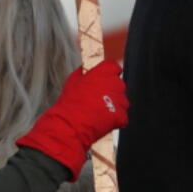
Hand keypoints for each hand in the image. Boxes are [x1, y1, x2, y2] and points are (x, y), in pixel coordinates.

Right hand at [15, 61, 128, 178]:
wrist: (71, 124)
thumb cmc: (70, 101)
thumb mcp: (72, 81)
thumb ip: (81, 72)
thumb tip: (83, 68)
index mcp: (106, 72)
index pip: (114, 67)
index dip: (109, 73)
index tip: (103, 79)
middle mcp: (117, 84)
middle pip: (118, 84)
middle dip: (110, 90)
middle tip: (97, 98)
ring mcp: (121, 101)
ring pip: (121, 100)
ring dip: (113, 104)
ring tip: (99, 111)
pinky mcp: (121, 116)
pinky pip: (121, 116)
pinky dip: (115, 118)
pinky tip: (103, 120)